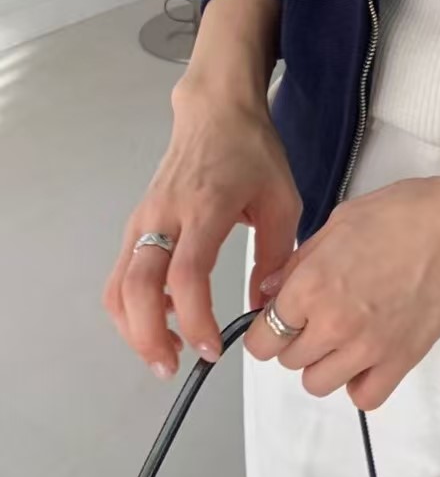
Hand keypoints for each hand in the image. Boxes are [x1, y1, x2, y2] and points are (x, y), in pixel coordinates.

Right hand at [103, 85, 300, 377]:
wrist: (216, 111)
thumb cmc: (251, 151)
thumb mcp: (282, 199)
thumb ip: (278, 254)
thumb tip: (266, 304)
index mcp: (205, 207)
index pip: (187, 274)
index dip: (195, 317)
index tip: (212, 347)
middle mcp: (165, 214)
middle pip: (136, 286)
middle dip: (148, 335)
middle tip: (173, 365)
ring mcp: (144, 218)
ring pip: (119, 284)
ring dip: (134, 327)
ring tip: (166, 352)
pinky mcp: (137, 223)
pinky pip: (121, 273)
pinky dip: (131, 305)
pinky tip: (161, 319)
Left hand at [243, 159, 439, 408]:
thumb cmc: (406, 215)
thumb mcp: (339, 222)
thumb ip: (299, 261)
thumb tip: (272, 291)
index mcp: (311, 285)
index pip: (262, 337)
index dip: (266, 327)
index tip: (279, 319)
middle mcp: (333, 324)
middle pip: (289, 361)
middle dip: (296, 340)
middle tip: (318, 317)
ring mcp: (368, 349)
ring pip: (318, 384)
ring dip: (323, 364)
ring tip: (342, 337)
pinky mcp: (400, 361)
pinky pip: (364, 398)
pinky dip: (360, 383)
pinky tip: (366, 357)